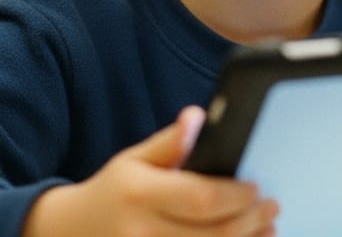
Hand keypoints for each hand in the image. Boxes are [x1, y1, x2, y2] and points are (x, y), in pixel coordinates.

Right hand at [22, 106, 278, 236]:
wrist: (69, 233)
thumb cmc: (113, 193)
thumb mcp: (134, 159)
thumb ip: (170, 142)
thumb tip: (198, 117)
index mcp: (139, 193)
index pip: (201, 197)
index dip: (237, 195)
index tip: (257, 186)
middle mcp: (142, 231)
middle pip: (215, 233)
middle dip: (252, 220)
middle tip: (272, 206)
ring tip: (267, 228)